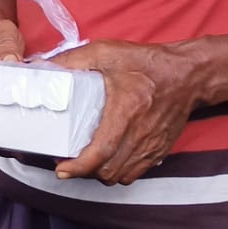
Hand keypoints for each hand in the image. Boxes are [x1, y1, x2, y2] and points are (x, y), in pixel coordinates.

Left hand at [47, 39, 196, 184]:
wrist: (187, 74)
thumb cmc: (146, 63)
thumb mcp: (106, 52)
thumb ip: (72, 59)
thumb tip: (40, 65)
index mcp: (126, 112)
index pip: (102, 151)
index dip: (79, 166)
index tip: (62, 170)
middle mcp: (140, 134)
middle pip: (109, 171)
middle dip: (85, 171)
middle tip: (68, 160)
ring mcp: (153, 146)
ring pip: (122, 176)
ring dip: (101, 174)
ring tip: (86, 162)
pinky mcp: (160, 150)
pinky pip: (136, 173)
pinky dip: (119, 172)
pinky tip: (108, 160)